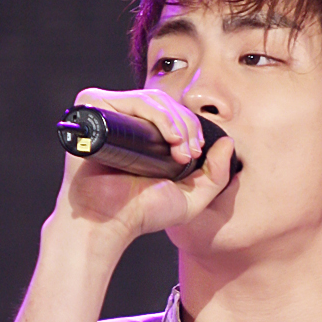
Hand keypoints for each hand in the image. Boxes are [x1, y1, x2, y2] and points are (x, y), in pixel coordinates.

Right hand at [54, 86, 235, 241]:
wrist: (109, 222)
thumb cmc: (142, 214)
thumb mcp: (191, 198)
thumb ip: (215, 175)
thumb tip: (228, 141)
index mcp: (141, 133)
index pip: (171, 110)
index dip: (190, 125)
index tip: (195, 154)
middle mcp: (123, 120)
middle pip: (163, 101)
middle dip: (186, 125)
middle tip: (189, 155)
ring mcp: (107, 113)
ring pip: (151, 99)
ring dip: (175, 122)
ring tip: (180, 152)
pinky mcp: (93, 109)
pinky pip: (131, 101)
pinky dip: (156, 115)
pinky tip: (169, 139)